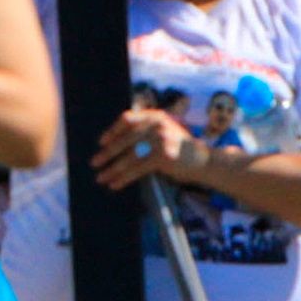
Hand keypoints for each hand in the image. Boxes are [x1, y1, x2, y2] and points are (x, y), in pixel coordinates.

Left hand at [90, 107, 205, 190]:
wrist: (205, 161)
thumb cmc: (180, 149)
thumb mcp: (164, 132)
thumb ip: (146, 132)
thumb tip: (115, 145)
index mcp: (155, 116)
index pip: (128, 119)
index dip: (113, 131)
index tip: (101, 142)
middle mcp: (157, 124)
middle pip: (126, 139)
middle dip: (108, 153)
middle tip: (94, 162)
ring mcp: (160, 139)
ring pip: (129, 156)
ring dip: (112, 168)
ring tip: (101, 177)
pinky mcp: (163, 156)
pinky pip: (137, 168)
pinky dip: (124, 178)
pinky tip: (115, 184)